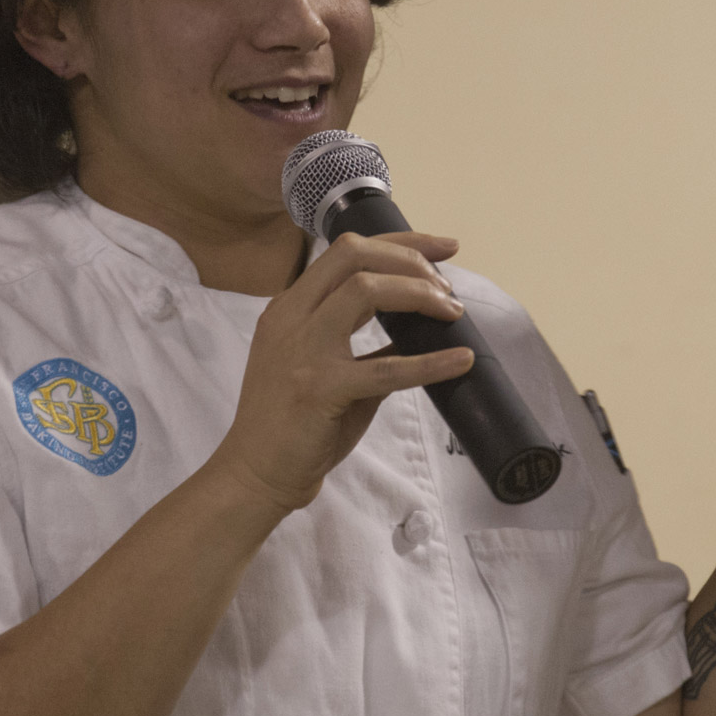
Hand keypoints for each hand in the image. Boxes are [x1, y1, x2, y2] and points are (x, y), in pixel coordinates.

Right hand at [211, 231, 474, 511]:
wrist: (254, 472)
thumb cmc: (291, 423)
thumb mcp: (320, 365)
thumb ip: (360, 342)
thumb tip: (417, 325)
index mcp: (289, 307)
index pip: (345, 250)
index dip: (400, 242)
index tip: (442, 247)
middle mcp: (291, 317)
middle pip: (354, 256)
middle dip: (410, 258)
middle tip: (446, 285)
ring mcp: (303, 350)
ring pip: (366, 290)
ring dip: (419, 294)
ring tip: (452, 312)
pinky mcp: (320, 389)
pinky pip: (386, 368)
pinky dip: (432, 362)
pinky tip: (462, 360)